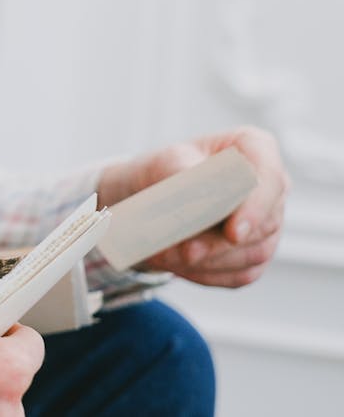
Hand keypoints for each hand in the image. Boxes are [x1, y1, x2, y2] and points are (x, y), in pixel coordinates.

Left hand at [98, 126, 288, 286]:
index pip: (270, 178)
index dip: (255, 208)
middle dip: (218, 243)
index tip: (232, 233)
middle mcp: (270, 188)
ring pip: (252, 254)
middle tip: (180, 251)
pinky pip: (239, 273)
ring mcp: (268, 223)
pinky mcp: (254, 253)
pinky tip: (176, 264)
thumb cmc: (165, 170)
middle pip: (263, 224)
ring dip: (207, 261)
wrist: (152, 194)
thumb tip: (201, 198)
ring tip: (164, 255)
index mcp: (255, 149)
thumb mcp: (166, 162)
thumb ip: (185, 175)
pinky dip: (206, 273)